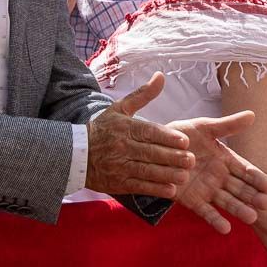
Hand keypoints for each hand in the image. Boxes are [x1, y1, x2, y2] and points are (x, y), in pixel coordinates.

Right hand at [86, 73, 194, 198]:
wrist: (74, 154)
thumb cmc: (104, 129)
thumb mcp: (120, 108)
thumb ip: (143, 94)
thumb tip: (161, 76)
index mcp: (124, 127)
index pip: (148, 132)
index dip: (167, 137)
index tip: (185, 141)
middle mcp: (122, 147)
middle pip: (150, 153)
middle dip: (172, 157)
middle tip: (191, 160)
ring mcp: (119, 166)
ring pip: (147, 171)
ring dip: (167, 175)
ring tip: (185, 175)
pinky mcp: (118, 183)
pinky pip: (139, 187)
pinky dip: (155, 189)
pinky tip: (171, 190)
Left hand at [165, 111, 266, 233]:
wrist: (155, 148)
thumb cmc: (182, 135)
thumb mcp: (204, 127)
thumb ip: (227, 125)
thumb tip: (253, 115)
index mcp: (226, 160)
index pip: (246, 170)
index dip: (257, 177)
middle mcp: (220, 177)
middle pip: (241, 189)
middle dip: (253, 196)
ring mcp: (208, 190)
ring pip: (227, 202)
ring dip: (240, 210)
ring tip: (252, 217)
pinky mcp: (193, 201)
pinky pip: (206, 212)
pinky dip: (216, 220)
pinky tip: (226, 229)